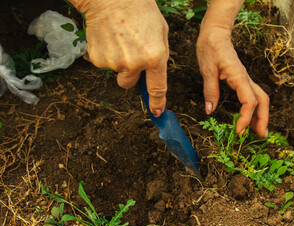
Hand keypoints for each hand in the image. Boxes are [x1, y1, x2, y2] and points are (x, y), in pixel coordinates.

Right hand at [70, 0, 168, 116]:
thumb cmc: (140, 9)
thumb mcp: (161, 32)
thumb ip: (160, 56)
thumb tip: (154, 76)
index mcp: (154, 57)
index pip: (157, 89)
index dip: (157, 103)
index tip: (156, 112)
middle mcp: (134, 64)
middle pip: (129, 84)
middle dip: (130, 73)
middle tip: (129, 53)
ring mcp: (114, 62)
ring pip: (116, 73)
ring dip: (118, 62)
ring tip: (120, 40)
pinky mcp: (97, 59)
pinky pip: (103, 64)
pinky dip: (106, 54)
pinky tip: (109, 38)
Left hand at [197, 26, 268, 136]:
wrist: (215, 34)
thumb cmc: (211, 48)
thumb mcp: (207, 69)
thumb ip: (210, 90)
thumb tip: (210, 110)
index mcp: (238, 76)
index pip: (249, 100)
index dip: (246, 117)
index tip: (239, 131)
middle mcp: (245, 78)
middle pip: (262, 100)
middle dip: (263, 119)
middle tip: (260, 136)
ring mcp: (245, 79)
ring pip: (260, 98)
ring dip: (261, 115)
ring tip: (257, 131)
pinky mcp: (241, 79)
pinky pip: (252, 95)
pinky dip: (253, 108)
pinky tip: (248, 117)